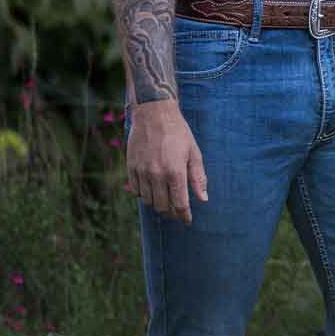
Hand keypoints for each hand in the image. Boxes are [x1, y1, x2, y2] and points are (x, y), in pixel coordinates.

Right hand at [126, 98, 207, 222]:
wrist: (153, 114)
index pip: (180, 203)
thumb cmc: (178, 133)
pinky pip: (137, 191)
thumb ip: (198, 177)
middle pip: (162, 207)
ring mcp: (142, 172)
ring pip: (148, 201)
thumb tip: (203, 199)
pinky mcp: (131, 169)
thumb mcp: (194, 153)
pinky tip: (153, 190)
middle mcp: (156, 175)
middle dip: (171, 213)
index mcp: (175, 171)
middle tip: (177, 212)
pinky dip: (145, 195)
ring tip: (166, 201)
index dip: (184, 215)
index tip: (187, 220)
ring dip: (158, 204)